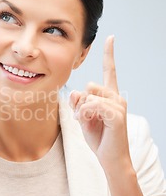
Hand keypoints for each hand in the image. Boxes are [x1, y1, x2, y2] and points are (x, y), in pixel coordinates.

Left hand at [69, 35, 131, 174]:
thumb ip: (78, 102)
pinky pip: (93, 105)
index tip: (110, 37)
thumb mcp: (82, 117)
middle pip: (89, 85)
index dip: (109, 54)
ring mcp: (118, 105)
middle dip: (81, 102)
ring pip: (89, 96)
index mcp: (109, 95)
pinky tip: (91, 123)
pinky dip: (85, 114)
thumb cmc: (98, 138)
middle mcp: (117, 97)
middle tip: (85, 117)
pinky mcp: (117, 114)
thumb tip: (76, 91)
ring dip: (82, 111)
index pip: (109, 71)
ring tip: (89, 122)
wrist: (110, 158)